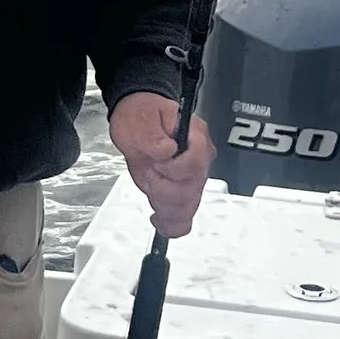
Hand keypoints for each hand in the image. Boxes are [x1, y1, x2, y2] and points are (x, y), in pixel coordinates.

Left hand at [109, 90, 214, 238]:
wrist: (139, 120)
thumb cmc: (141, 115)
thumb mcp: (139, 119)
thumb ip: (151, 135)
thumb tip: (167, 150)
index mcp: (195, 134)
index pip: (197, 160)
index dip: (174, 168)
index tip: (156, 163)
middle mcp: (201, 156)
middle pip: (193, 189)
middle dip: (164, 188)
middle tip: (149, 172)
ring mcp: (194, 176)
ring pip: (188, 206)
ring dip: (163, 203)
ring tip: (151, 185)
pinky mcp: (184, 190)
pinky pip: (185, 216)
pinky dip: (172, 223)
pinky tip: (160, 221)